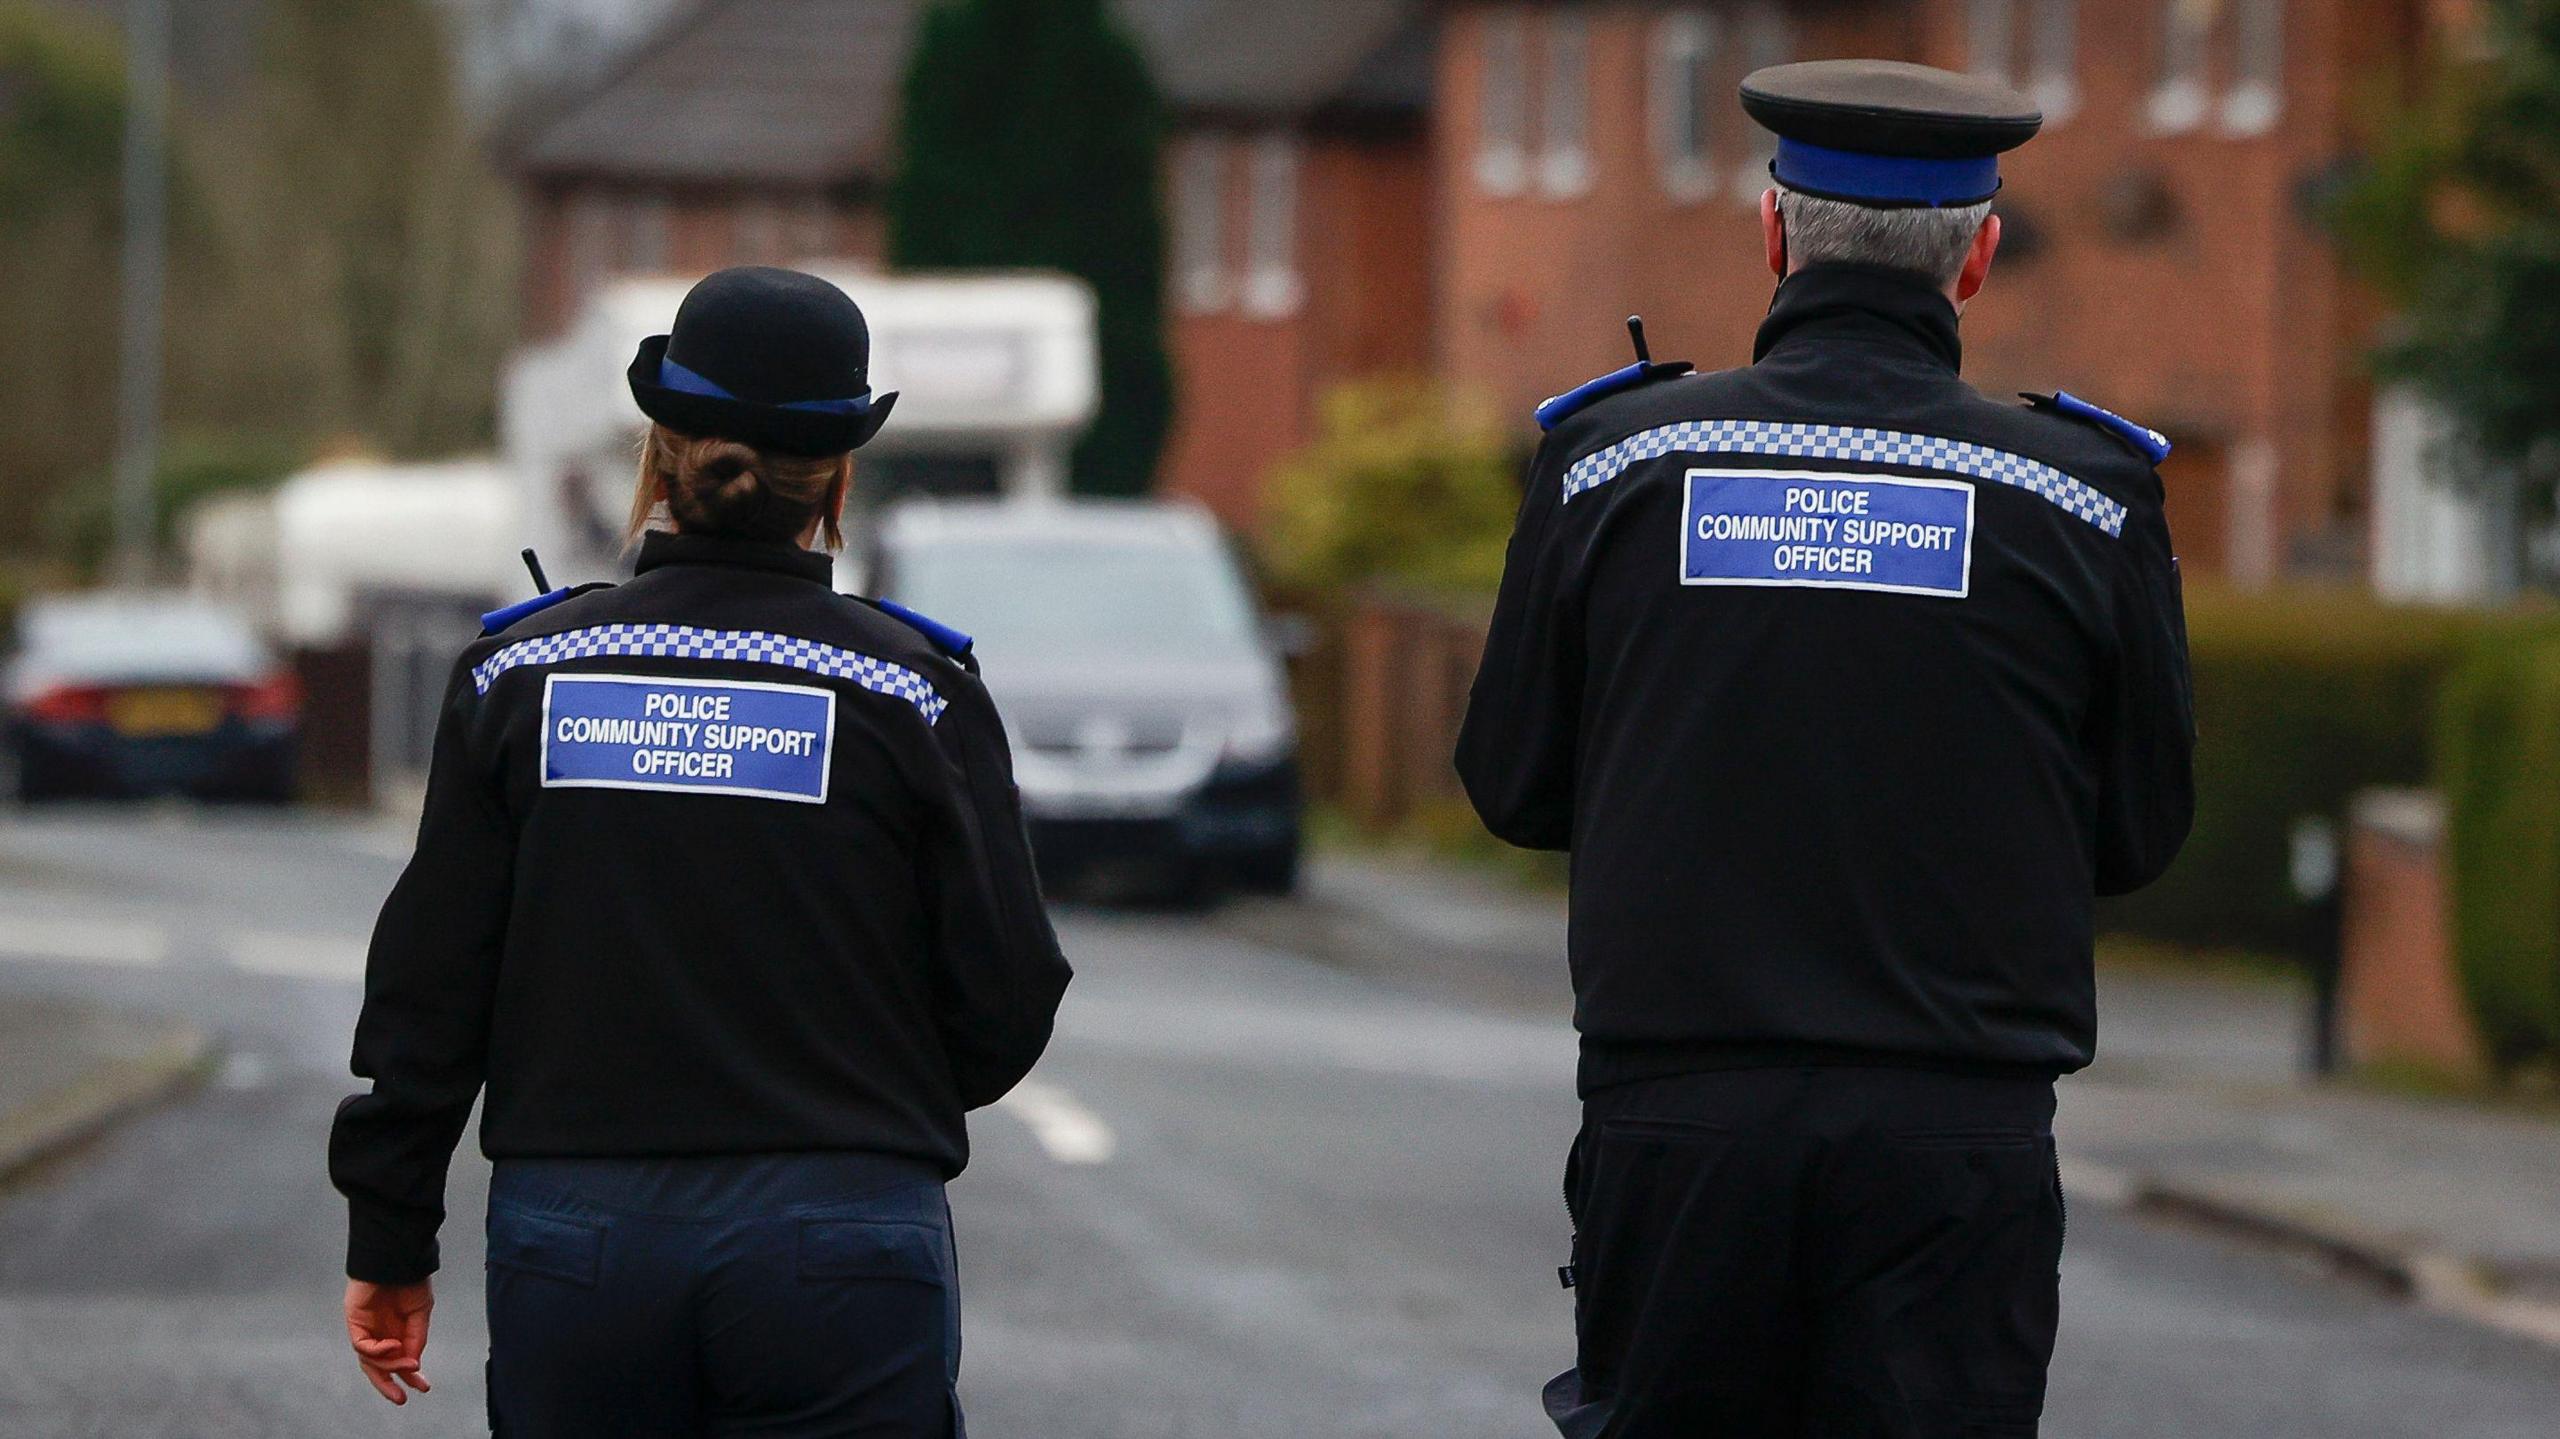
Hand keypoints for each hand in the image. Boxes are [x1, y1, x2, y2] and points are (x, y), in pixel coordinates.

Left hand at [344, 1277, 434, 1404]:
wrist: (396, 1259)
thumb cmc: (409, 1280)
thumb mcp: (420, 1313)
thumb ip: (416, 1339)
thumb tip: (413, 1364)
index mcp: (397, 1330)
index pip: (399, 1359)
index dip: (410, 1375)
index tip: (423, 1386)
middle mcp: (380, 1332)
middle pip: (378, 1367)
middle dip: (388, 1383)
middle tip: (401, 1397)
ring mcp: (366, 1328)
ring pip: (370, 1360)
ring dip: (390, 1366)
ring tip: (409, 1364)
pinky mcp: (354, 1322)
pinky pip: (362, 1346)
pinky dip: (377, 1351)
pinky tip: (392, 1345)